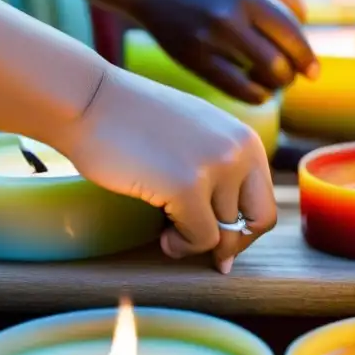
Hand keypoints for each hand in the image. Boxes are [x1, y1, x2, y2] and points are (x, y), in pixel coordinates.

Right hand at [59, 66, 277, 271]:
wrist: (89, 100)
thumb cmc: (132, 124)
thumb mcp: (194, 137)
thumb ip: (219, 172)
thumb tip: (230, 242)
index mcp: (245, 140)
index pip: (265, 202)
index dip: (244, 231)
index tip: (219, 243)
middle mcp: (239, 150)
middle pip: (260, 221)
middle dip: (233, 244)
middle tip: (205, 254)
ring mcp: (216, 166)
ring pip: (225, 233)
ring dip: (196, 244)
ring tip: (169, 233)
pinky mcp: (187, 185)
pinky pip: (199, 238)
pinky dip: (181, 245)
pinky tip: (162, 235)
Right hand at [133, 0, 317, 103]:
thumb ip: (269, 9)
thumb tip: (301, 48)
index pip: (292, 33)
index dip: (306, 57)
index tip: (313, 71)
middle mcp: (231, 17)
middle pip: (280, 61)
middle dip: (291, 75)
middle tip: (290, 77)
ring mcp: (210, 39)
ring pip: (261, 77)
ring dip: (274, 86)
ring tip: (272, 83)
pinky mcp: (193, 59)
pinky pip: (234, 88)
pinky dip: (253, 94)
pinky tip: (256, 92)